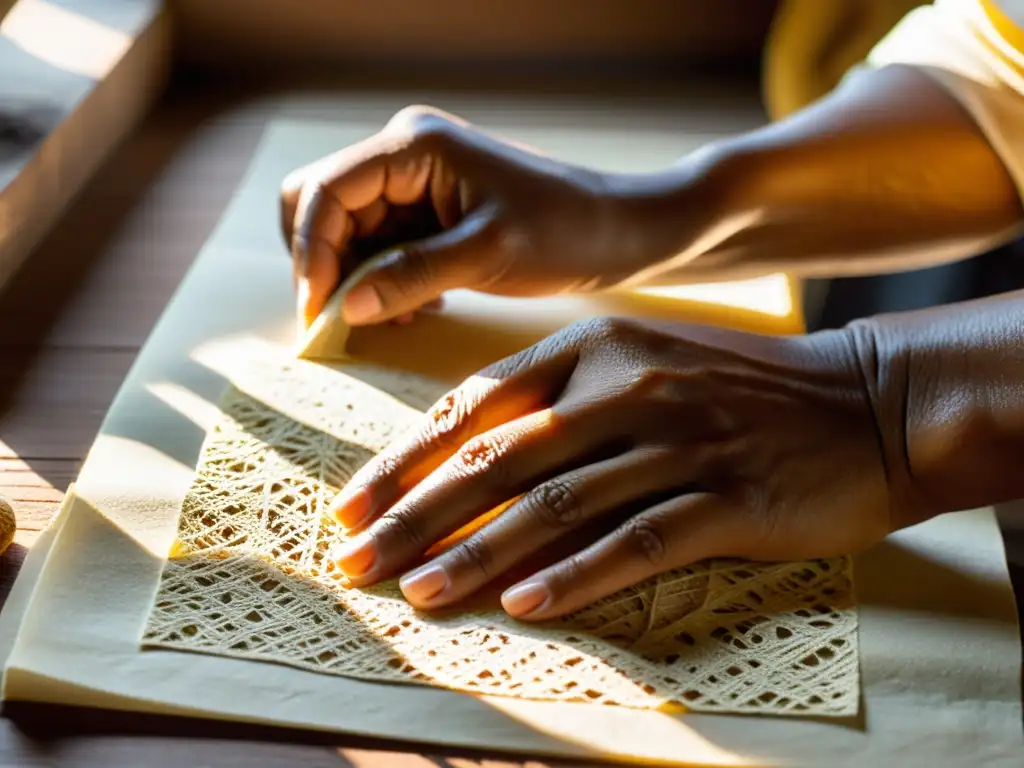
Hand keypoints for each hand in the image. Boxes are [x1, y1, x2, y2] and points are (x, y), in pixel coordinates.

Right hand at [280, 106, 688, 328]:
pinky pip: (381, 246)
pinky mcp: (431, 212)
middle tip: (345, 318)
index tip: (320, 312)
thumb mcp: (485, 257)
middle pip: (323, 206)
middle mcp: (404, 155)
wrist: (619, 230)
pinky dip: (385, 281)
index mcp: (412, 145)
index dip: (311, 253)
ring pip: (350, 233)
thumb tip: (345, 309)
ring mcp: (416, 183)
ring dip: (359, 279)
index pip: (325, 192)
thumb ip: (411, 277)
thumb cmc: (563, 231)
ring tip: (398, 317)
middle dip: (327, 264)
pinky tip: (417, 309)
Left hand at [329, 317, 902, 619]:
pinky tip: (522, 606)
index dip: (407, 459)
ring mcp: (677, 442)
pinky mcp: (728, 498)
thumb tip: (473, 454)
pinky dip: (575, 576)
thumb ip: (563, 394)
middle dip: (416, 517)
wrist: (868, 399)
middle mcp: (626, 387)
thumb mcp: (645, 358)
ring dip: (478, 555)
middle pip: (499, 461)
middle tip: (356, 562)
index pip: (476, 406)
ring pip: (555, 506)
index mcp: (594, 347)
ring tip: (418, 593)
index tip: (354, 504)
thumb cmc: (741, 385)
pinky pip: (637, 541)